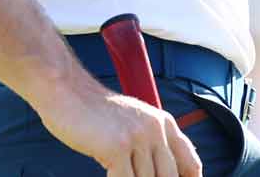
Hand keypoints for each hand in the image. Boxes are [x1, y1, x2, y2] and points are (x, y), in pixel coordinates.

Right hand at [38, 80, 201, 176]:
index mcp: (164, 123)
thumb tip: (161, 171)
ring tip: (121, 176)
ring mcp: (137, 138)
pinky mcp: (116, 146)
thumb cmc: (95, 112)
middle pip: (169, 176)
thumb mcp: (134, 121)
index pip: (190, 161)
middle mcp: (156, 129)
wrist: (68, 91)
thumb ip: (152, 142)